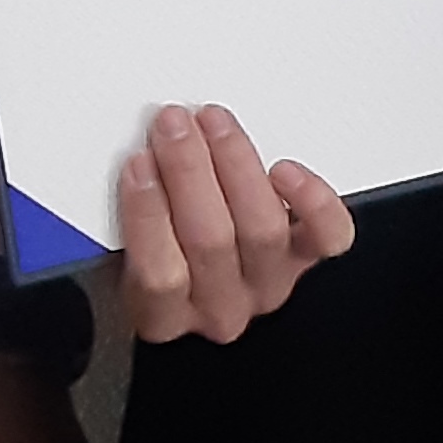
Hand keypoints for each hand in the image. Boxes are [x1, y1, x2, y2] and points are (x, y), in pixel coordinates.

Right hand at [114, 101, 355, 344]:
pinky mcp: (305, 259)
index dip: (148, 215)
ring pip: (261, 228)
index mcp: (164, 316)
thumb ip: (117, 221)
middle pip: (211, 240)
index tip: (138, 163)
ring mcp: (268, 284)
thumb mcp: (116, 253)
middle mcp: (223, 308)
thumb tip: (124, 165)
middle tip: (173, 126)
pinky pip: (326, 236)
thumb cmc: (155, 257)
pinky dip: (311, 201)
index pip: (158, 276)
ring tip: (215, 126)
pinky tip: (286, 171)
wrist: (197, 280)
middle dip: (188, 171)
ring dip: (235, 165)